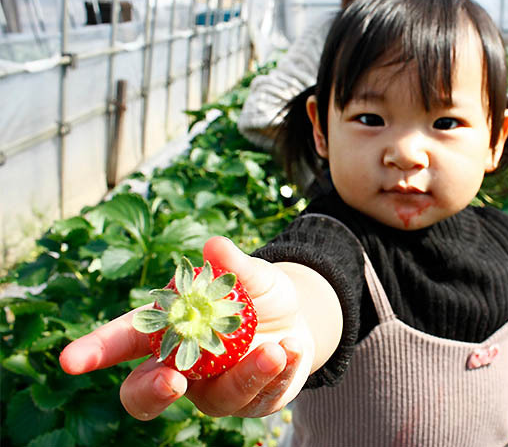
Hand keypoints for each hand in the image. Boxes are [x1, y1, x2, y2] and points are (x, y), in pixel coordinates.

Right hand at [59, 236, 314, 419]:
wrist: (296, 320)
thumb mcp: (251, 275)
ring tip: (274, 350)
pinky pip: (259, 398)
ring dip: (245, 376)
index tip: (71, 360)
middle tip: (173, 380)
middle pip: (144, 393)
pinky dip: (280, 372)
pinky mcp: (247, 402)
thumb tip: (214, 246)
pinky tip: (293, 348)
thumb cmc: (258, 295)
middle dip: (152, 392)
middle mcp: (180, 366)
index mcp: (167, 328)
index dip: (95, 350)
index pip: (122, 340)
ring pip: (215, 399)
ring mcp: (212, 389)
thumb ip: (233, 265)